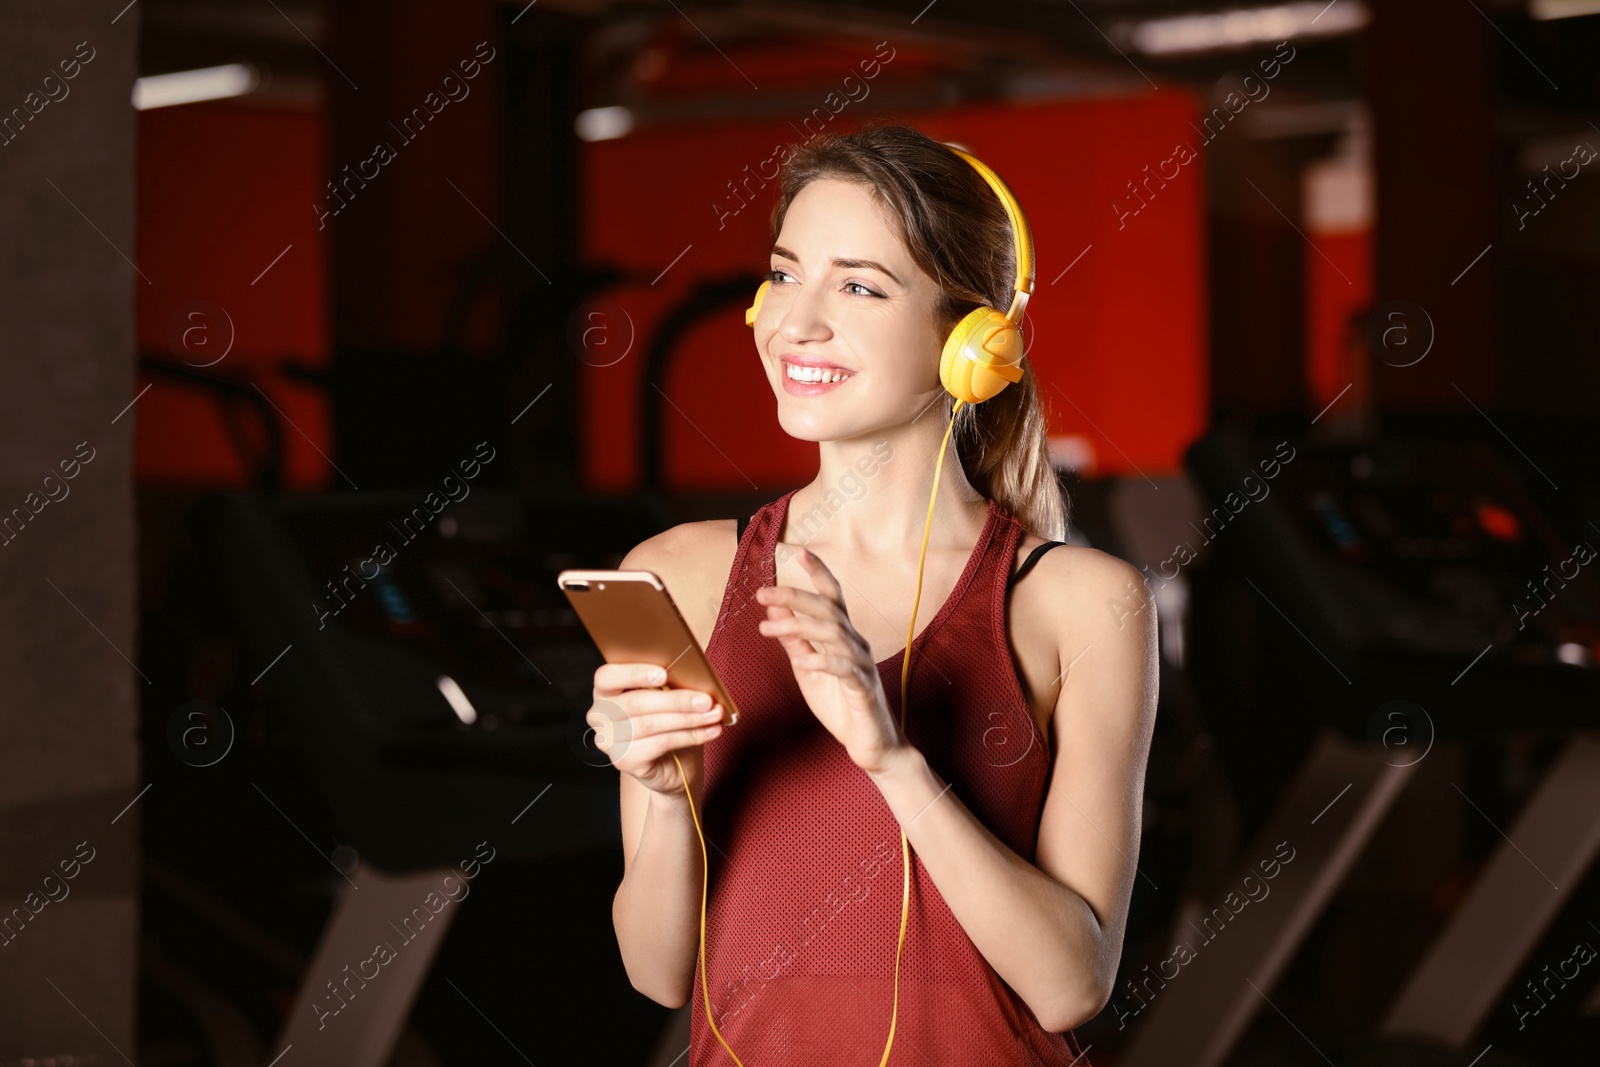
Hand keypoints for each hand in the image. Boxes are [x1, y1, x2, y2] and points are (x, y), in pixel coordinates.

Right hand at [587, 663, 725, 797]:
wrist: (677, 764)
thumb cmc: (672, 720)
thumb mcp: (672, 694)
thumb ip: (674, 680)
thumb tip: (695, 670)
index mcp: (606, 689)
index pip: (607, 677)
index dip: (634, 674)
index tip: (664, 674)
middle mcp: (601, 714)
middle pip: (634, 702)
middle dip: (675, 700)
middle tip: (706, 700)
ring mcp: (609, 740)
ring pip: (649, 724)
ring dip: (688, 719)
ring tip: (714, 715)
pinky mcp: (624, 760)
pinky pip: (659, 744)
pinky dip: (689, 736)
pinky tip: (709, 731)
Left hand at [756, 545, 907, 775]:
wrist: (871, 745)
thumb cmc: (841, 705)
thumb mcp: (809, 670)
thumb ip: (795, 642)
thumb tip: (773, 611)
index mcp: (843, 637)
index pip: (832, 596)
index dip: (817, 571)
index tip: (797, 550)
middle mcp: (856, 644)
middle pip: (828, 609)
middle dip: (794, 597)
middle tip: (762, 593)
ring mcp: (862, 665)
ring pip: (834, 633)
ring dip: (799, 627)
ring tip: (768, 628)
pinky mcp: (863, 690)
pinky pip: (845, 669)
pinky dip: (823, 662)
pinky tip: (804, 662)